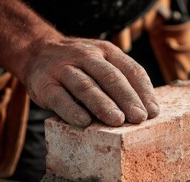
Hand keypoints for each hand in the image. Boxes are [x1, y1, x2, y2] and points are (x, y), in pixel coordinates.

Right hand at [20, 37, 159, 126]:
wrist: (36, 51)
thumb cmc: (79, 65)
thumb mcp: (101, 62)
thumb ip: (120, 80)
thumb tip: (146, 111)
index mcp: (107, 51)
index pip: (131, 69)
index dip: (144, 91)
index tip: (153, 112)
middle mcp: (86, 56)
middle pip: (110, 77)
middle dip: (127, 98)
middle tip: (139, 118)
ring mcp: (63, 68)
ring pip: (85, 86)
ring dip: (102, 104)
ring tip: (117, 120)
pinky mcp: (44, 83)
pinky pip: (59, 97)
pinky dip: (72, 110)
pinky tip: (84, 122)